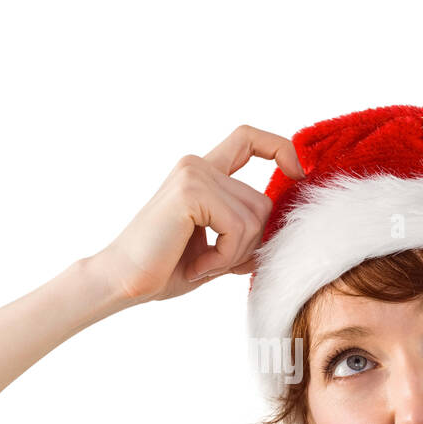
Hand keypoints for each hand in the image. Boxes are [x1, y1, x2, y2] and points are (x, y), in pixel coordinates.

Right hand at [92, 124, 305, 303]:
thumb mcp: (217, 247)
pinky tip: (197, 266)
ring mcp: (193, 174)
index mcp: (202, 173)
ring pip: (255, 218)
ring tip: (202, 264)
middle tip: (217, 264)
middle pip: (263, 202)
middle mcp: (197, 165)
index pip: (249, 140)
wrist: (122, 283)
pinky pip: (238, 228)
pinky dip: (224, 257)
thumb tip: (286, 229)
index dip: (281, 149)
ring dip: (235, 254)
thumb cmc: (164, 268)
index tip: (300, 173)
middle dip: (250, 244)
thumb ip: (245, 230)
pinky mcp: (191, 192)